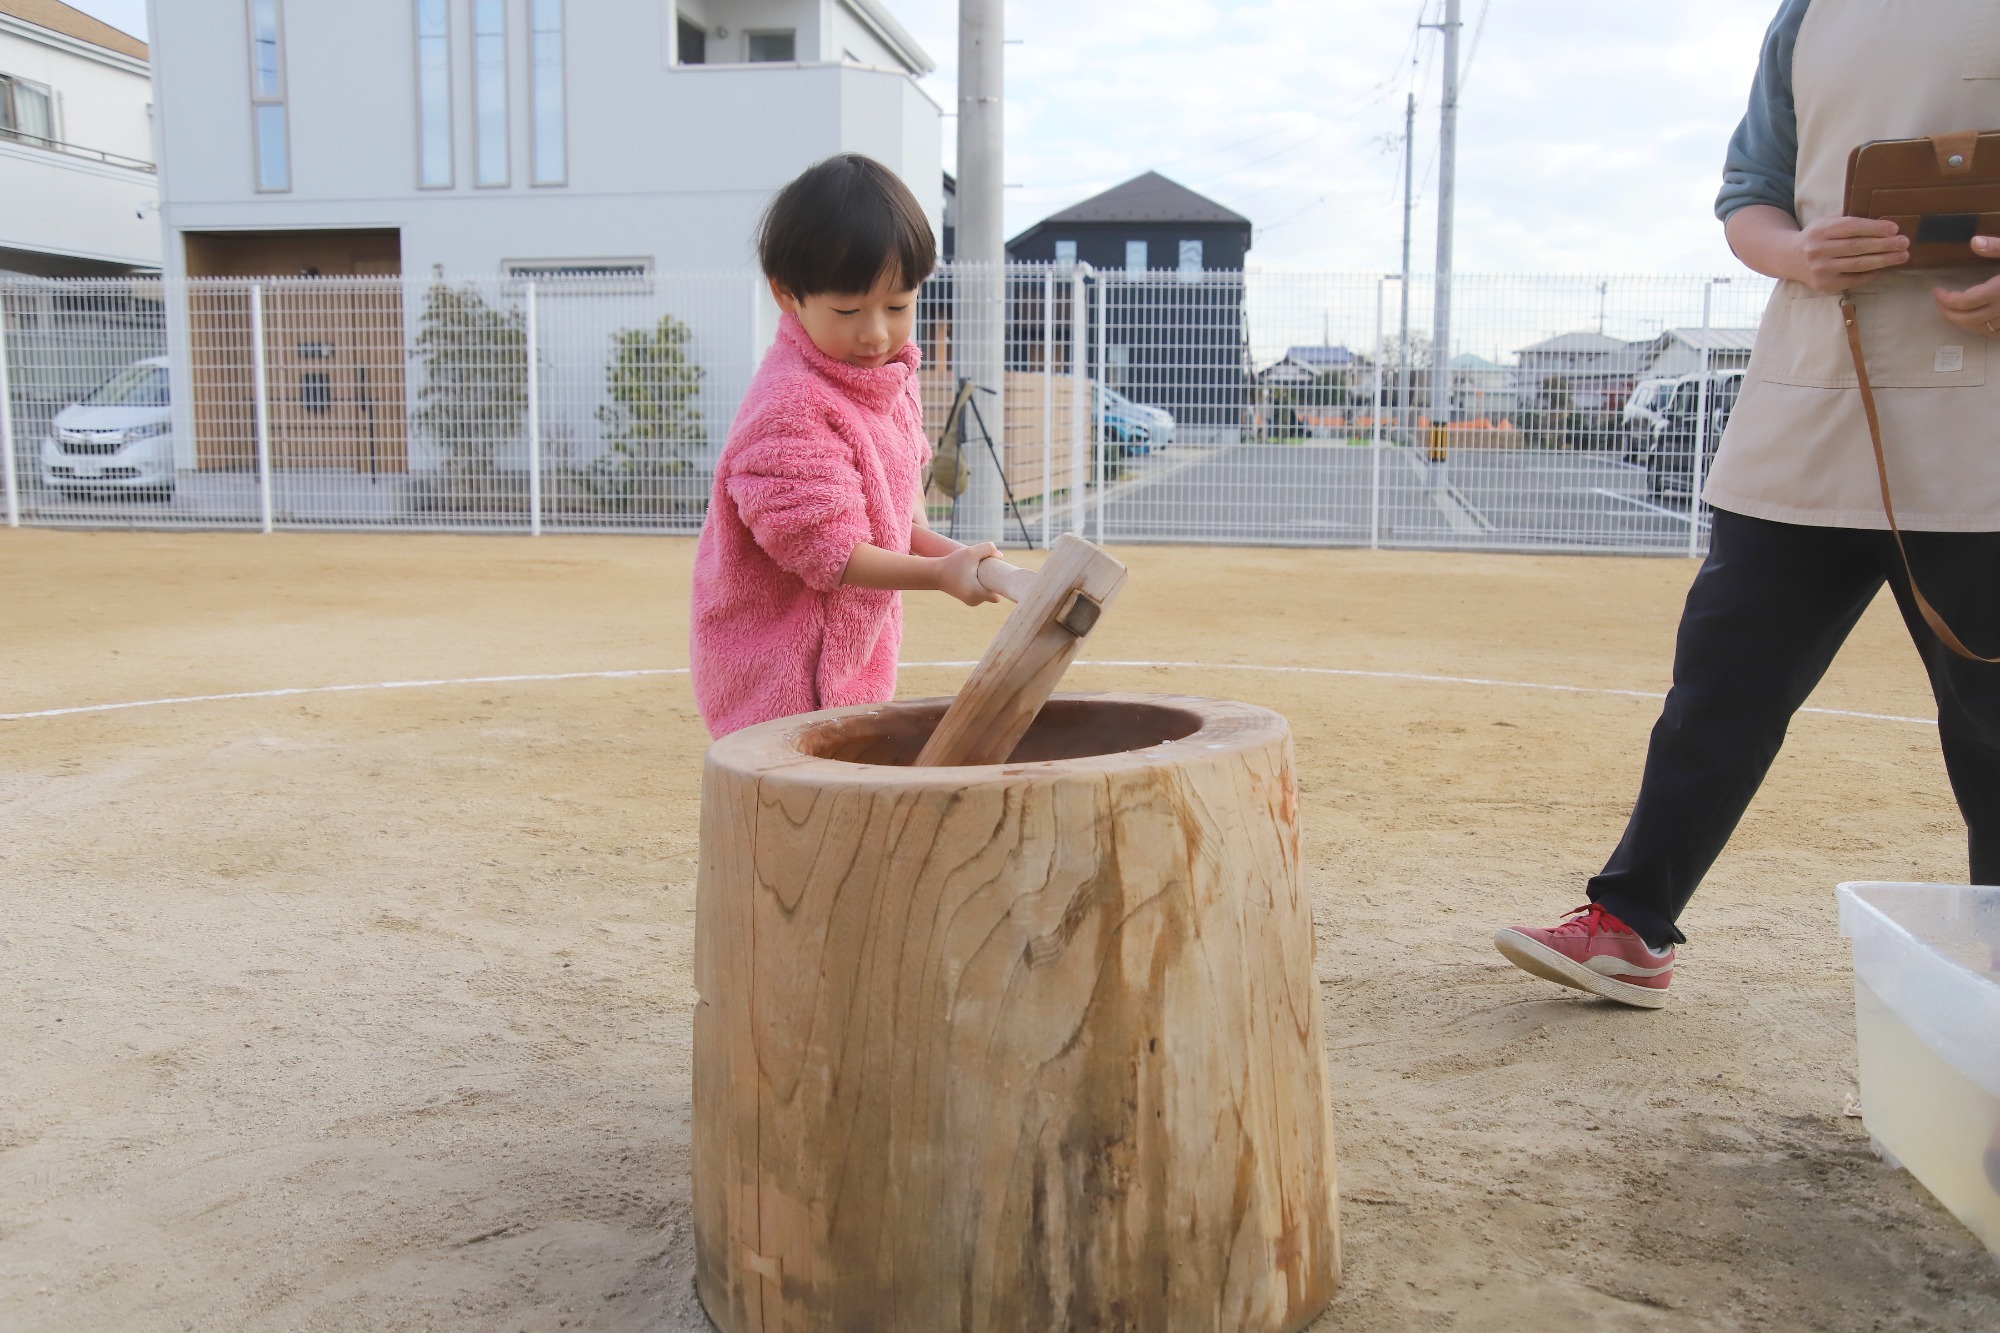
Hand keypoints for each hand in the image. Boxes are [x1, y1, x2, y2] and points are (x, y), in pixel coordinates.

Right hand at [934, 543, 1000, 605]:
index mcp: (977, 593)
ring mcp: (971, 602)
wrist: (934, 573)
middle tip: (987, 568)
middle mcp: (975, 601)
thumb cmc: (952, 563)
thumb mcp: (970, 552)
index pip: (998, 595)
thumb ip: (988, 548)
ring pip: (988, 592)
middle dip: (993, 581)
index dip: (1002, 586)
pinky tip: (977, 576)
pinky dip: (981, 585)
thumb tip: (1000, 555)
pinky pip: (982, 593)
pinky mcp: (968, 599)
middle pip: (994, 592)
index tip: (1001, 575)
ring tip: (979, 571)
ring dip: (987, 583)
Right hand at [1790, 215, 1908, 292]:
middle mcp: (1818, 250)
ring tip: (1902, 256)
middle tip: (1904, 242)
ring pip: (1858, 265)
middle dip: (1884, 245)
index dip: (1874, 228)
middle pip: (1857, 247)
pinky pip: (1854, 279)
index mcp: (1820, 230)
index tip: (1894, 228)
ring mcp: (1820, 269)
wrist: (1789, 259)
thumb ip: (1846, 218)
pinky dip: (1872, 274)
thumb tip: (1880, 218)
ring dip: (1884, 260)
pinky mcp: (1824, 284)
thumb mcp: (1824, 221)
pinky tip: (1885, 268)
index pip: (1851, 228)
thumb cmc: (1816, 237)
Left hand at [1934, 236, 1999, 338]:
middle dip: (1948, 313)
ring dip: (1961, 323)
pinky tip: (1975, 321)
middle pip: (1967, 319)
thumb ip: (1998, 246)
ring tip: (1950, 311)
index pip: (1965, 302)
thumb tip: (1974, 242)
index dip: (1946, 300)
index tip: (1936, 292)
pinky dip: (1980, 329)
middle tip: (1939, 302)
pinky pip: (1995, 334)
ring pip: (1980, 329)